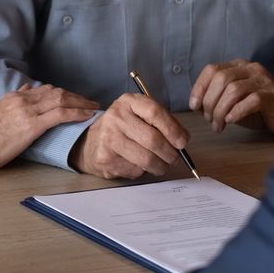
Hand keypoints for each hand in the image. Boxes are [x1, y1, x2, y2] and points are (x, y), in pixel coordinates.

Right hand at [0, 83, 97, 171]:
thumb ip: (11, 102)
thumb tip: (25, 91)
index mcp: (14, 97)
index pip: (44, 90)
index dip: (62, 93)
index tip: (73, 99)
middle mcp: (22, 100)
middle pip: (56, 92)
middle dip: (75, 96)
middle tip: (89, 102)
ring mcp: (28, 111)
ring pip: (61, 100)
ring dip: (80, 103)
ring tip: (93, 107)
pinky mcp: (32, 125)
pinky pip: (60, 114)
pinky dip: (76, 113)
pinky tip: (86, 115)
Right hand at [69, 94, 188, 179]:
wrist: (91, 142)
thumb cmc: (124, 128)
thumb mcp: (140, 115)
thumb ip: (161, 122)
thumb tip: (182, 139)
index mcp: (128, 102)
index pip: (155, 112)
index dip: (173, 129)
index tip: (182, 142)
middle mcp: (116, 117)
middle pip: (153, 139)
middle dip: (170, 153)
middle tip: (174, 158)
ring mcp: (108, 137)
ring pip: (146, 158)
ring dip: (160, 166)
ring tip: (161, 165)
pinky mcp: (105, 157)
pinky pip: (135, 169)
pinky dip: (143, 171)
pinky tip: (139, 165)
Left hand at [189, 59, 273, 135]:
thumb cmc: (258, 109)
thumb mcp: (233, 101)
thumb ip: (216, 98)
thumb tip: (196, 105)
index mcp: (238, 66)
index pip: (212, 69)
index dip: (199, 87)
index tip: (193, 105)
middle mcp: (250, 69)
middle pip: (221, 79)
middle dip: (210, 101)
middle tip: (209, 119)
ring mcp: (263, 81)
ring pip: (234, 90)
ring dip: (221, 110)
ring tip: (218, 125)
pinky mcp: (272, 95)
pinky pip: (251, 100)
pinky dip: (236, 112)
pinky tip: (231, 121)